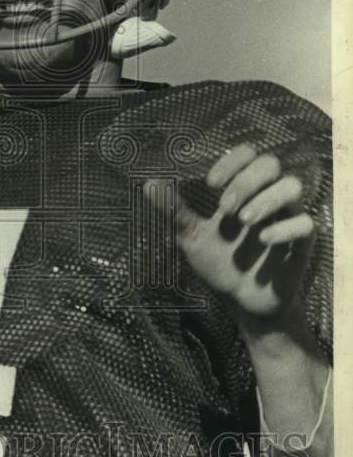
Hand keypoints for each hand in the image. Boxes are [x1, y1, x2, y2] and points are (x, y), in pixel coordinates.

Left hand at [145, 144, 314, 318]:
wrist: (240, 302)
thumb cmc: (218, 262)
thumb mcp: (191, 237)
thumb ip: (174, 211)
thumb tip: (149, 183)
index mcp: (242, 190)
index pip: (247, 154)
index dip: (232, 161)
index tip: (210, 183)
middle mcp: (267, 197)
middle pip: (271, 163)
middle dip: (246, 180)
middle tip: (225, 208)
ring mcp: (286, 218)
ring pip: (293, 186)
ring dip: (267, 198)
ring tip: (244, 220)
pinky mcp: (302, 244)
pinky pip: (306, 224)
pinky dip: (285, 228)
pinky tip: (264, 239)